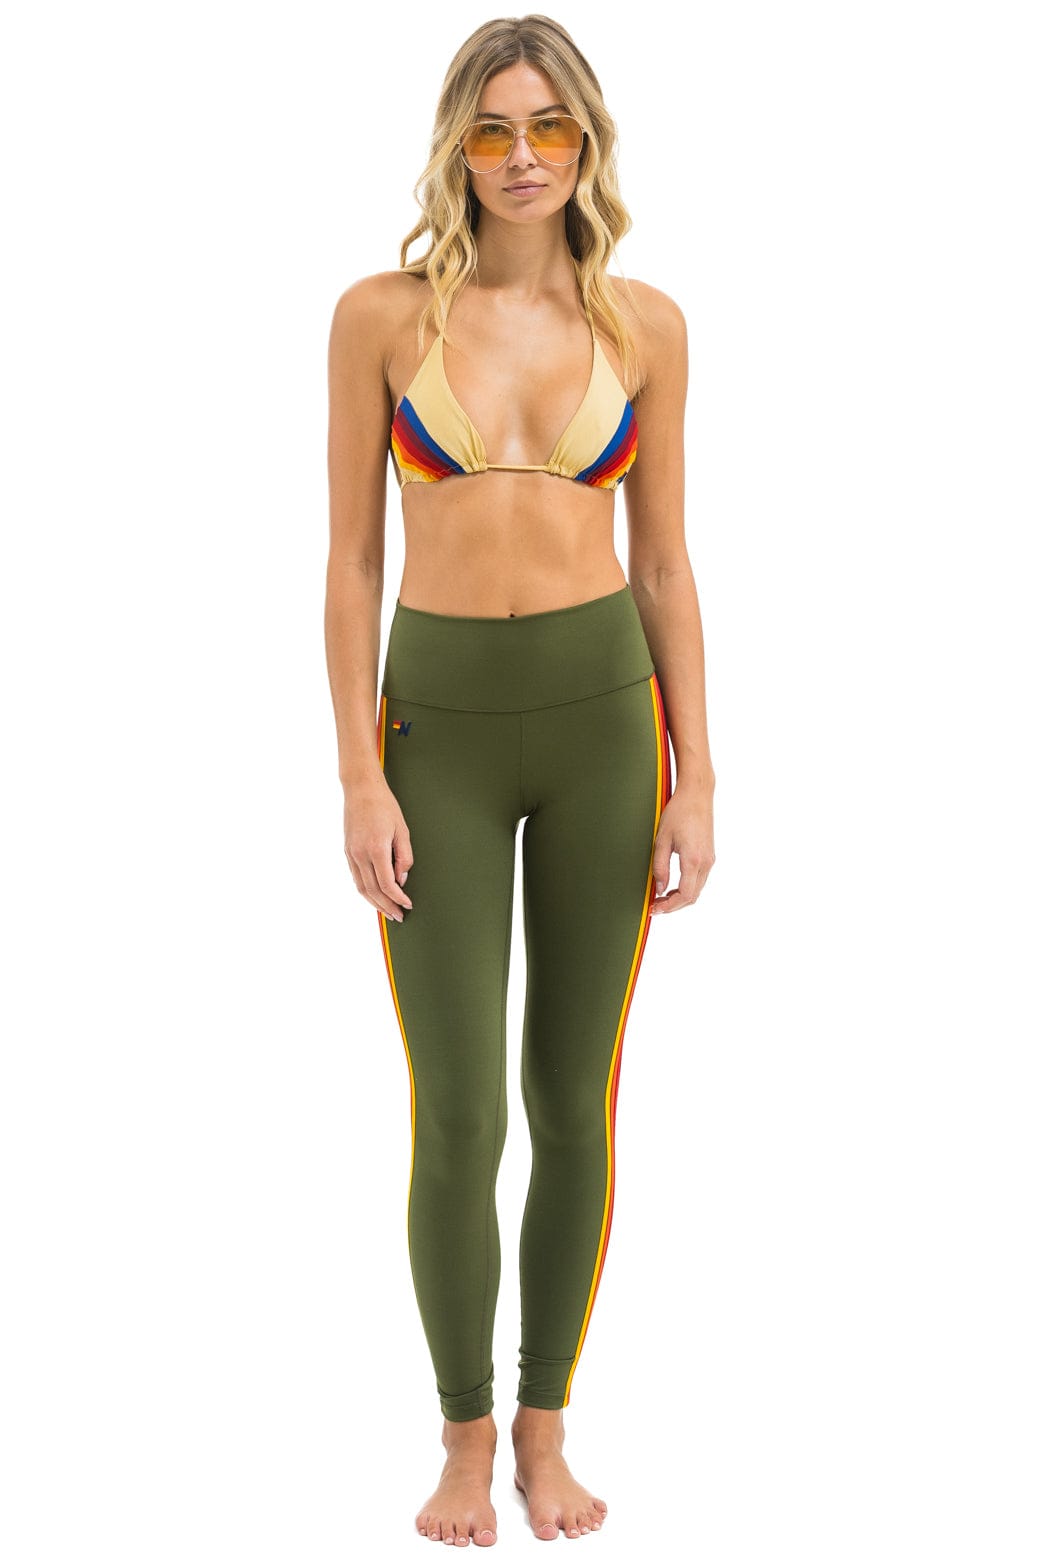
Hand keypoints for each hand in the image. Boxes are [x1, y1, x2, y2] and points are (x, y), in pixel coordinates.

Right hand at [342, 775, 413, 921]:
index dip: (398, 898)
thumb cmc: (384, 806)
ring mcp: (351, 853)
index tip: (408, 904)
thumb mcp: (403, 830)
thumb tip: (401, 878)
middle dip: (386, 907)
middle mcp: (360, 854)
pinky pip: (356, 878)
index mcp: (376, 848)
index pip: (387, 884)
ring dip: (374, 903)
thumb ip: (404, 857)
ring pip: (361, 888)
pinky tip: (375, 896)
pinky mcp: (347, 851)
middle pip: (373, 891)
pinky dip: (366, 891)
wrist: (360, 789)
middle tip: (398, 916)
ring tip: (387, 912)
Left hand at [649, 786, 714, 915]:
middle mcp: (706, 862)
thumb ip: (660, 867)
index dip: (669, 906)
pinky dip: (687, 888)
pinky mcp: (709, 856)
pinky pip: (699, 880)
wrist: (697, 795)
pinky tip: (673, 886)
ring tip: (661, 897)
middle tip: (655, 906)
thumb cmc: (678, 812)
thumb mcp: (661, 840)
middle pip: (692, 897)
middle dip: (673, 906)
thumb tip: (660, 889)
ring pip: (697, 890)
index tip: (655, 908)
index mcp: (693, 859)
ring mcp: (710, 859)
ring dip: (680, 898)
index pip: (685, 895)